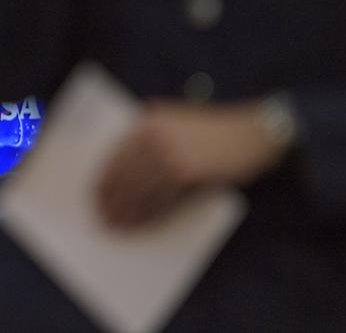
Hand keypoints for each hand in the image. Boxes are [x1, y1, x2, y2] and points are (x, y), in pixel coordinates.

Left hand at [95, 101, 289, 228]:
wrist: (252, 132)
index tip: (93, 193)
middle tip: (101, 215)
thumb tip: (124, 173)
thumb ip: (152, 140)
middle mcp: (155, 133)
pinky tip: (141, 225)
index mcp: (149, 119)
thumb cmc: (214, 132)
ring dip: (126, 210)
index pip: (116, 152)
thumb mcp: (177, 124)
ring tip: (116, 225)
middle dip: (111, 197)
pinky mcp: (186, 173)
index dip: (104, 176)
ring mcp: (170, 153)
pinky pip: (161, 199)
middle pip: (124, 172)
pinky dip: (148, 214)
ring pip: (139, 189)